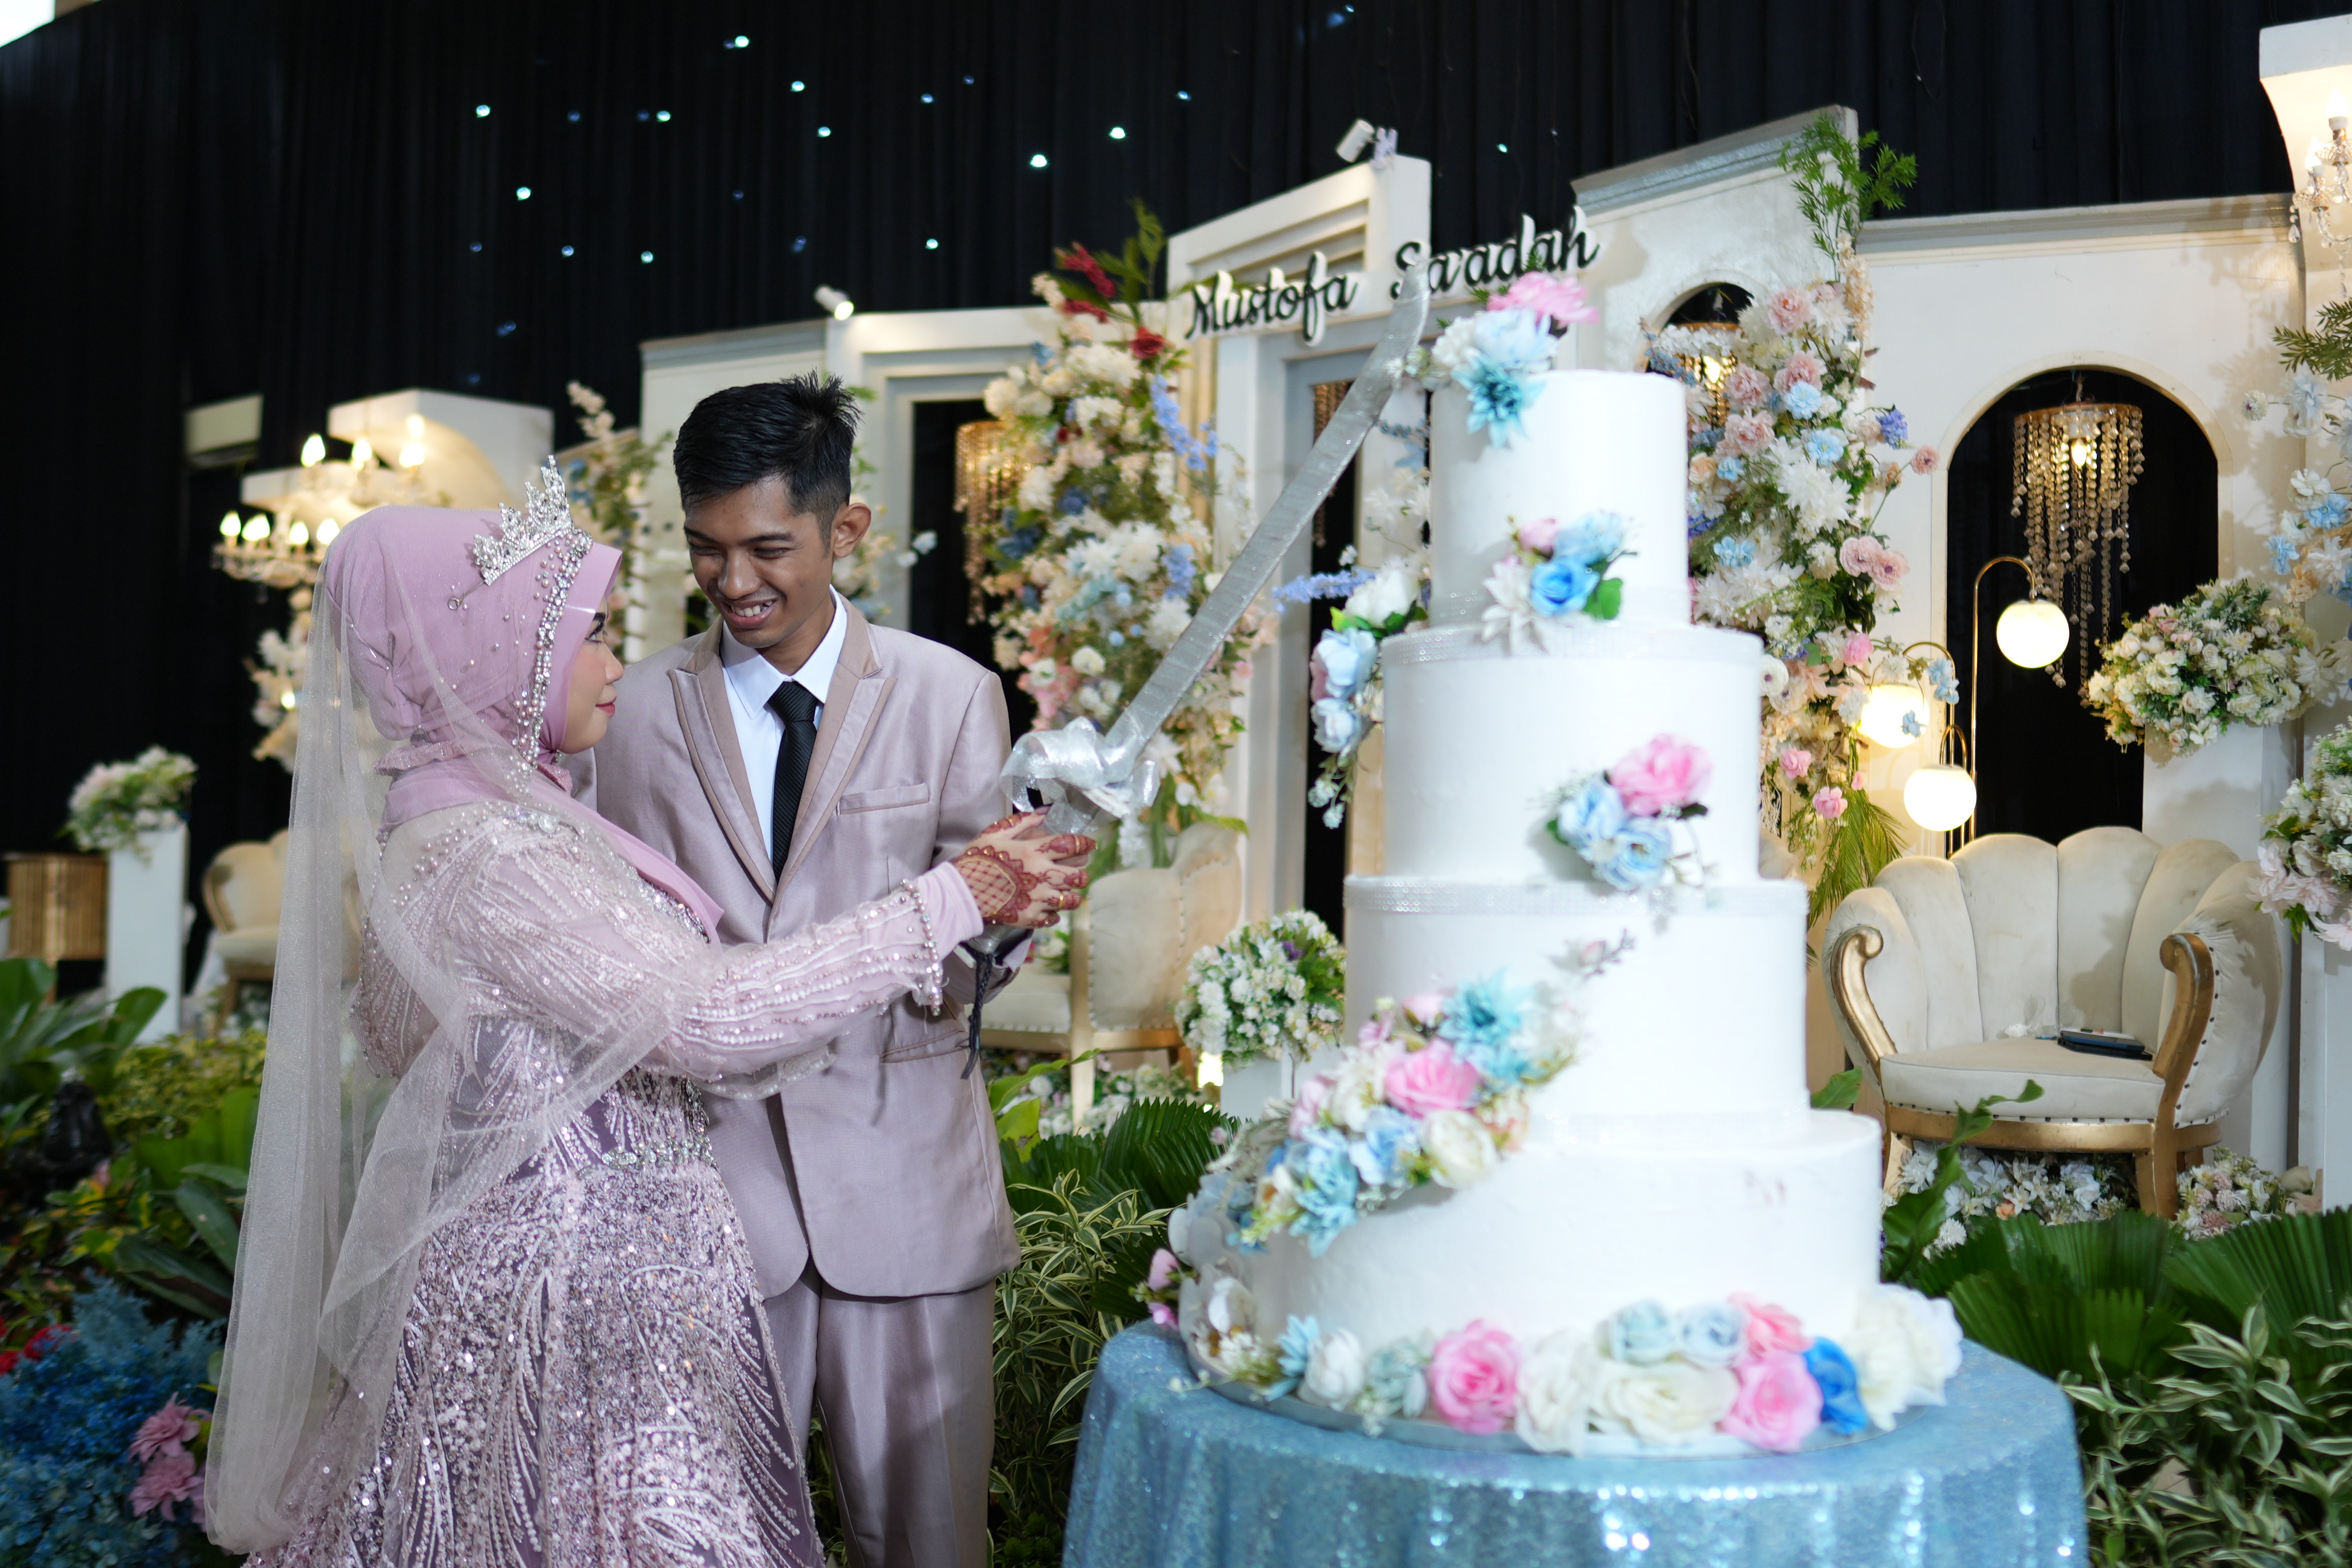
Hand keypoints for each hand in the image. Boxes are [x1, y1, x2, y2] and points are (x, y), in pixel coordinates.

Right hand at [952, 811, 1093, 927]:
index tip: (1091, 844)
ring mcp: (1037, 899)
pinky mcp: (1030, 917)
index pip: (1071, 845)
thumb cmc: (977, 858)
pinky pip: (1053, 918)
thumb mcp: (995, 833)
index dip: (1086, 844)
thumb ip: (1021, 823)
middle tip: (1079, 873)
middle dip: (1083, 874)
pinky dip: (1054, 913)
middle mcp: (1040, 876)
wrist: (959, 891)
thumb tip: (1043, 814)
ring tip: (1067, 893)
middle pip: (1078, 876)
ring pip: (1070, 900)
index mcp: (1033, 852)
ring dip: (1072, 896)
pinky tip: (1049, 908)